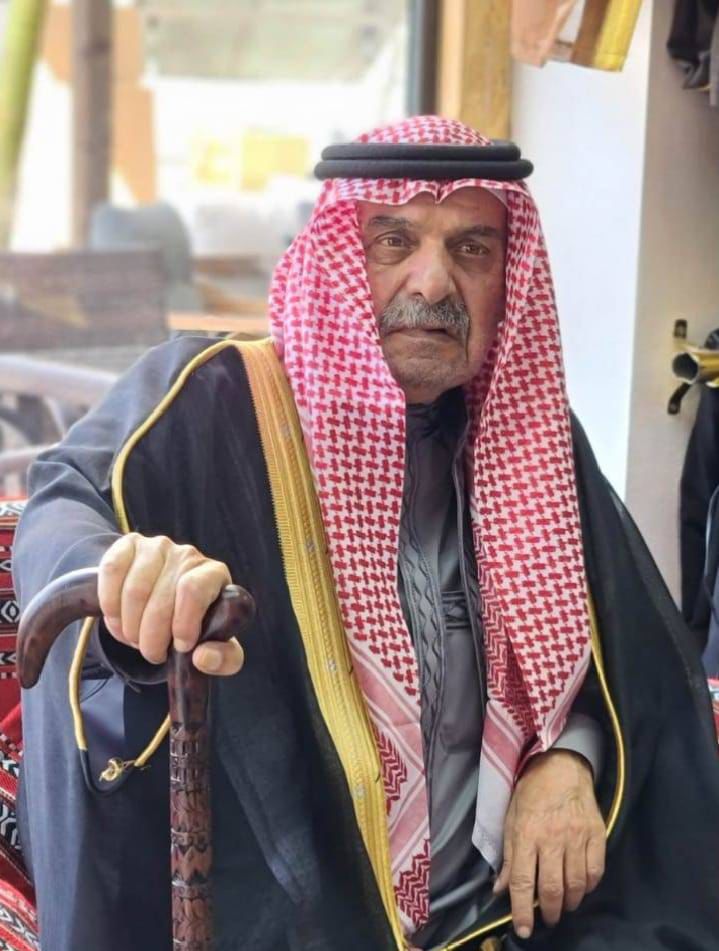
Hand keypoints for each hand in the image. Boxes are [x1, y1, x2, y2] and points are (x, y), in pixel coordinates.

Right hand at [98, 532, 244, 674]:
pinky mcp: (129, 544)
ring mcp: (158, 546)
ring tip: (135, 639)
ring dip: (129, 626)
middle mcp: (188, 555)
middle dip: (151, 637)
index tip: (180, 648)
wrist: (165, 602)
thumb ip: (224, 658)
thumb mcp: (216, 646)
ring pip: (134, 590)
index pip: (193, 590)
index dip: (183, 624)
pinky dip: (110, 605)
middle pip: (160, 598)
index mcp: (215, 574)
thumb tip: (202, 657)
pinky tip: (118, 621)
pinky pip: (112, 571)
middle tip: (152, 653)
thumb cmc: (194, 625)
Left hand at [493, 749, 605, 939]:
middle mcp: (552, 838)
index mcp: (526, 834)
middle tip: (546, 919)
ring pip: (576, 884)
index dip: (522, 910)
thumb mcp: (511, 820)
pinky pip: (596, 871)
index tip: (523, 929)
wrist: (561, 766)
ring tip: (563, 906)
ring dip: (569, 903)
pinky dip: (589, 886)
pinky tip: (582, 888)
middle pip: (553, 889)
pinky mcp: (596, 834)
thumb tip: (500, 890)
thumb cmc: (530, 792)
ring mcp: (577, 837)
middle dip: (549, 912)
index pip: (523, 882)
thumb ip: (508, 857)